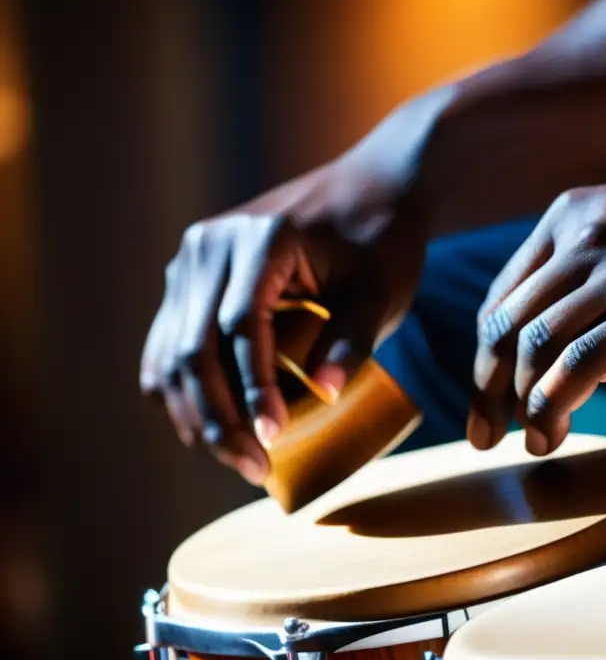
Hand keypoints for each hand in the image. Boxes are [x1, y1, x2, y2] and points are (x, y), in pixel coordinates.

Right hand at [139, 159, 427, 483]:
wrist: (369, 191)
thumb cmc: (382, 242)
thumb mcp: (381, 290)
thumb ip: (354, 337)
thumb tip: (325, 392)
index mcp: (260, 240)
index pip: (239, 329)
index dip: (251, 390)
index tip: (272, 438)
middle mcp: (211, 245)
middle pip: (194, 347)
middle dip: (218, 417)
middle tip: (252, 468)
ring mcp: (193, 259)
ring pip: (172, 351)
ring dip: (194, 412)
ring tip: (234, 458)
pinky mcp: (190, 276)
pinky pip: (169, 341)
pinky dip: (180, 388)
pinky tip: (204, 427)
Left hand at [468, 178, 605, 455]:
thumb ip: (597, 274)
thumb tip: (566, 343)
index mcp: (574, 216)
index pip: (502, 296)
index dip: (485, 355)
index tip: (487, 396)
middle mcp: (585, 238)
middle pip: (504, 326)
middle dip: (485, 389)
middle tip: (482, 435)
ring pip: (534, 350)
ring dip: (519, 408)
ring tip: (527, 443)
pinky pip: (578, 368)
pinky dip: (552, 409)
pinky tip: (552, 435)